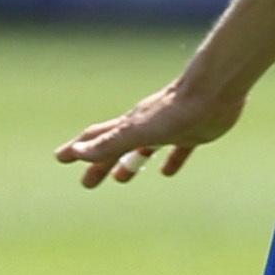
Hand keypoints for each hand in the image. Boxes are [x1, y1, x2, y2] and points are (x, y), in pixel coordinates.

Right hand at [55, 76, 247, 187]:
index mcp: (130, 126)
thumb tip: (77, 151)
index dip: (78, 149)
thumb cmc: (175, 111)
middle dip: (99, 164)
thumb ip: (109, 142)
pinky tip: (167, 172)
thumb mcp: (138, 132)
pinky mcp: (193, 133)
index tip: (60, 158)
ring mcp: (169, 129)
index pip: (97, 139)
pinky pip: (177, 151)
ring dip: (130, 163)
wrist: (214, 92)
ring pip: (143, 149)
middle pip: (116, 147)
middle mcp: (146, 126)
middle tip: (87, 183)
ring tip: (121, 178)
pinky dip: (169, 161)